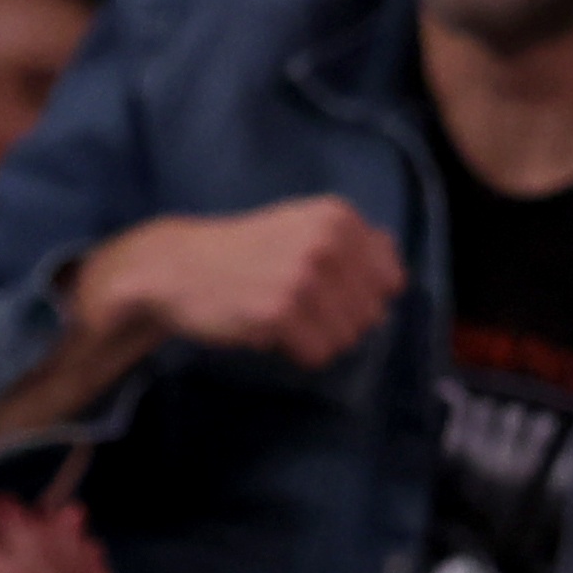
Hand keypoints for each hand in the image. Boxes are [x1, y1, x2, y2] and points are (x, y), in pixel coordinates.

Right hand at [69, 198, 403, 370]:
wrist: (174, 268)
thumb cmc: (241, 252)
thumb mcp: (301, 227)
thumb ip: (352, 244)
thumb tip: (397, 277)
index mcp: (339, 218)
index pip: (391, 280)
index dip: (358, 296)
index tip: (324, 291)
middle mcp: (328, 242)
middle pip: (371, 314)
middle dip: (337, 321)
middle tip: (295, 306)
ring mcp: (304, 277)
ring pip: (347, 338)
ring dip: (316, 338)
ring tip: (280, 316)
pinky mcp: (280, 312)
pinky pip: (317, 354)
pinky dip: (296, 353)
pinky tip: (267, 330)